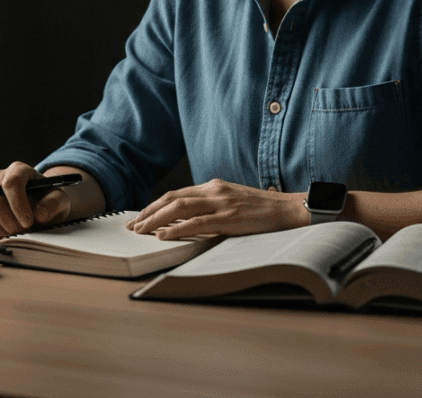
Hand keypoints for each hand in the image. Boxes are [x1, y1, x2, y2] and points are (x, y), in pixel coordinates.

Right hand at [0, 161, 72, 243]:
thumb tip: (39, 213)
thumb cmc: (49, 201)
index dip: (18, 204)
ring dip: (3, 230)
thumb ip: (53, 203)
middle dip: (12, 222)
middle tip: (26, 232)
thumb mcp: (60, 200)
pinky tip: (9, 235)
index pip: (12, 183)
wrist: (41, 209)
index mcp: (18, 170)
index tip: (29, 222)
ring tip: (20, 234)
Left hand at [125, 179, 304, 239]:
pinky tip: (163, 235)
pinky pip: (196, 222)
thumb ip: (211, 205)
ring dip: (155, 220)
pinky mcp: (229, 217)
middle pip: (171, 199)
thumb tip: (188, 218)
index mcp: (213, 186)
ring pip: (179, 208)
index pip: (175, 194)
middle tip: (133, 226)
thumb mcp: (232, 201)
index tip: (141, 217)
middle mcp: (213, 190)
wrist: (288, 209)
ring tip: (141, 231)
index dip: (154, 205)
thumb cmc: (262, 209)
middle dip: (148, 213)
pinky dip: (176, 228)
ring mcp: (221, 203)